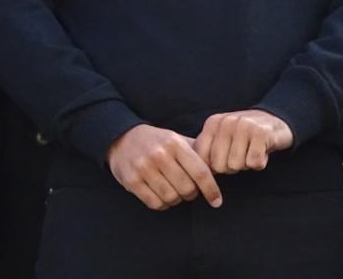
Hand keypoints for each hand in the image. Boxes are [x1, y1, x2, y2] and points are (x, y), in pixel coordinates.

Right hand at [106, 124, 221, 210]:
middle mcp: (159, 154)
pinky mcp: (132, 180)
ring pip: (171, 197)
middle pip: (187, 188)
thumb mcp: (176, 139)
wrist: (121, 137)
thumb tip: (222, 167)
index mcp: (174, 143)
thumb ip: (198, 151)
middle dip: (191, 194)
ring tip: (173, 191)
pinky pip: (155, 203)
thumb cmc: (156, 141)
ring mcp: (143, 167)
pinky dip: (162, 204)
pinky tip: (161, 196)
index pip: (200, 171)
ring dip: (176, 200)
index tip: (217, 201)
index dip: (211, 189)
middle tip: (188, 191)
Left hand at [194, 109, 293, 173]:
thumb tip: (194, 175)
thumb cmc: (243, 136)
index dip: (212, 168)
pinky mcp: (261, 134)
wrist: (274, 121)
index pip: (202, 157)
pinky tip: (262, 152)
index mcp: (212, 124)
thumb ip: (206, 151)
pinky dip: (260, 163)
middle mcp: (226, 122)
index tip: (222, 164)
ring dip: (246, 164)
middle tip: (240, 155)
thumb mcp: (221, 137)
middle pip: (219, 166)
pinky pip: (254, 163)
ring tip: (250, 151)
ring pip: (237, 165)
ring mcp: (243, 126)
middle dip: (231, 167)